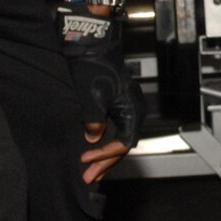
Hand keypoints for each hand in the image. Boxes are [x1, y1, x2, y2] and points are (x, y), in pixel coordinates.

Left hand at [58, 0, 142, 181]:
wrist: (92, 44)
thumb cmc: (92, 65)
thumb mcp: (89, 95)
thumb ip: (92, 119)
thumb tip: (92, 137)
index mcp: (132, 109)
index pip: (124, 144)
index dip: (105, 156)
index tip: (86, 160)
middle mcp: (134, 109)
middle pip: (123, 146)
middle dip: (105, 162)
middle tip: (87, 177)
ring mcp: (127, 107)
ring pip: (120, 139)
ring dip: (104, 155)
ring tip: (89, 168)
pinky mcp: (118, 104)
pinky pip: (116, 130)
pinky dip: (104, 142)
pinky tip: (91, 148)